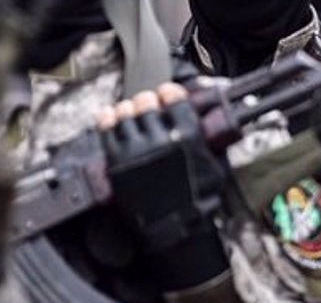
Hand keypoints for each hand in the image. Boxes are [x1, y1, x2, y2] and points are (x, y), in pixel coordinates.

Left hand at [96, 85, 231, 293]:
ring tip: (132, 111)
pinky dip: (107, 119)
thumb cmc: (197, 202)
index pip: (174, 98)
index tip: (167, 93)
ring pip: (126, 113)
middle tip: (150, 104)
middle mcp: (160, 139)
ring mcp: (136, 150)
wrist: (174, 229)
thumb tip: (208, 121)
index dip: (169, 92)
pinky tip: (110, 116)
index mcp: (187, 136)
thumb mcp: (214, 166)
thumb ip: (208, 141)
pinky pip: (106, 131)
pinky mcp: (116, 162)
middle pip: (147, 102)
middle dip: (149, 100)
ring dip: (130, 108)